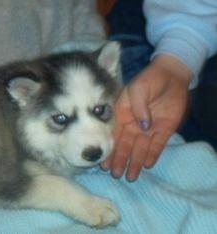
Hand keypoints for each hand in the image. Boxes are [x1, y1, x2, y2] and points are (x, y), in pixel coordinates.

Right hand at [102, 54, 192, 180]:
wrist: (171, 76)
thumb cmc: (149, 80)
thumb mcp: (138, 89)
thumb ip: (138, 107)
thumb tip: (143, 126)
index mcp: (123, 115)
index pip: (114, 135)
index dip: (110, 149)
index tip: (104, 163)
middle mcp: (133, 125)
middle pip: (126, 145)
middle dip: (120, 160)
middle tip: (116, 174)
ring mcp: (149, 129)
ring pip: (140, 148)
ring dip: (135, 162)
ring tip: (131, 176)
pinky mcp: (164, 130)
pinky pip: (157, 145)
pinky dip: (153, 154)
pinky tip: (148, 165)